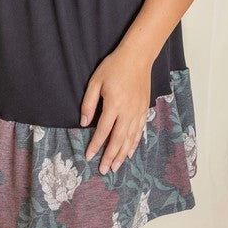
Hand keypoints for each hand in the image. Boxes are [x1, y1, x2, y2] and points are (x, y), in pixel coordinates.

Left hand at [80, 45, 151, 173]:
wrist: (137, 57)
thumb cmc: (114, 67)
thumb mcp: (95, 81)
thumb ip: (89, 103)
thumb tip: (83, 122)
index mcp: (114, 104)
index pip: (103, 130)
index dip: (96, 145)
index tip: (89, 156)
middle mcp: (127, 111)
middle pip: (118, 139)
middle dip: (110, 156)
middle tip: (104, 170)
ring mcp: (138, 111)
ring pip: (130, 138)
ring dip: (122, 154)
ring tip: (116, 167)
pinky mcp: (144, 109)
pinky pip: (139, 131)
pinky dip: (134, 143)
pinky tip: (129, 152)